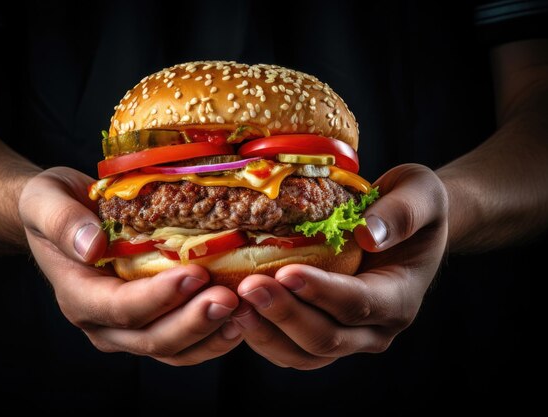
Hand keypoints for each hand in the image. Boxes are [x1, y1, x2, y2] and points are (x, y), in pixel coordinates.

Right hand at [18, 167, 241, 364]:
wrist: (61, 219)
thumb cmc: (53, 206)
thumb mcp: (45, 201)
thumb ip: (62, 222)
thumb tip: (91, 246)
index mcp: (78, 295)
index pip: (120, 308)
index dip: (159, 297)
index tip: (195, 274)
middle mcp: (103, 322)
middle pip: (152, 338)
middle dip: (194, 321)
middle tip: (230, 299)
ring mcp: (128, 329)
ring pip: (172, 349)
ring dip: (210, 335)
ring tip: (244, 312)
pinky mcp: (151, 322)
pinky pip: (184, 344)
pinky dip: (213, 336)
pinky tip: (240, 318)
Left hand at [231, 164, 448, 368]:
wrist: (407, 227)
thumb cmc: (413, 205)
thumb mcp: (420, 193)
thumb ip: (403, 212)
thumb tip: (369, 235)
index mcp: (400, 297)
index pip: (359, 304)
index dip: (321, 292)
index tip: (285, 272)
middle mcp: (375, 328)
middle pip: (326, 338)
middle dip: (284, 314)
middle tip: (247, 287)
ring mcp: (348, 337)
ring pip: (304, 354)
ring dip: (266, 332)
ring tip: (234, 303)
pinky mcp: (322, 334)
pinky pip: (290, 349)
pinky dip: (262, 335)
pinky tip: (236, 310)